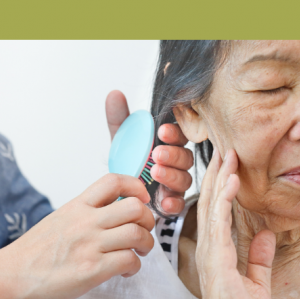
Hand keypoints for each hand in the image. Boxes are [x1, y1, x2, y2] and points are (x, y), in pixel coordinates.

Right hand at [0, 174, 155, 298]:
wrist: (8, 276)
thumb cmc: (29, 256)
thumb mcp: (55, 222)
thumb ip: (80, 216)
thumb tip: (103, 217)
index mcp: (75, 207)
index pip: (113, 180)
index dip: (136, 187)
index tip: (139, 200)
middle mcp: (85, 222)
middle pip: (135, 207)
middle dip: (147, 221)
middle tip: (141, 232)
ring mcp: (89, 245)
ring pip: (138, 234)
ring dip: (145, 245)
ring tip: (136, 253)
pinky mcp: (92, 269)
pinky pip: (130, 260)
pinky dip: (134, 267)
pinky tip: (123, 271)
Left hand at [105, 91, 193, 215]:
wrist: (116, 193)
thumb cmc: (128, 163)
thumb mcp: (122, 140)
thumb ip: (120, 120)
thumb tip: (114, 93)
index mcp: (169, 145)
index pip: (180, 135)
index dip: (174, 133)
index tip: (161, 131)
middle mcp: (177, 164)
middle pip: (185, 158)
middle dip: (173, 154)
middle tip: (157, 154)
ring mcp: (175, 184)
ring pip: (184, 180)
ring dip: (172, 176)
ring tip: (155, 173)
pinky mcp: (171, 203)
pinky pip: (178, 204)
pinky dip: (173, 203)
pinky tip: (163, 202)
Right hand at [196, 149, 273, 298]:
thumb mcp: (257, 281)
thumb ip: (259, 257)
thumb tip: (266, 234)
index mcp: (218, 252)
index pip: (217, 211)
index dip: (221, 185)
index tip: (227, 162)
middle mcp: (210, 248)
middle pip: (210, 202)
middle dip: (216, 173)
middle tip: (223, 146)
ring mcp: (211, 252)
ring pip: (212, 206)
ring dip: (219, 178)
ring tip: (227, 153)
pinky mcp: (216, 257)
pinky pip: (218, 222)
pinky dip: (224, 199)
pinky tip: (230, 180)